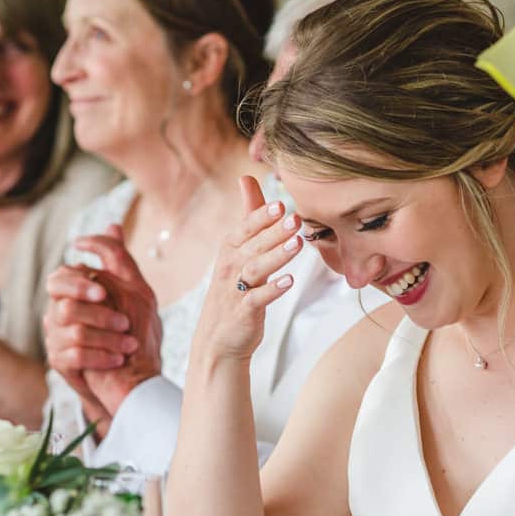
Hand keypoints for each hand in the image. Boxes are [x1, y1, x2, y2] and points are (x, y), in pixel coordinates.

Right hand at [45, 241, 143, 374]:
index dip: (79, 283)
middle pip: (61, 304)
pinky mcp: (59, 363)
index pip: (59, 277)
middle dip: (94, 311)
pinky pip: (74, 356)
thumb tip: (113, 225)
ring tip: (130, 343)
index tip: (104, 291)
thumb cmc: (133, 330)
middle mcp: (58, 313)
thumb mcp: (134, 291)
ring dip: (108, 337)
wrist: (134, 375)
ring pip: (73, 330)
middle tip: (123, 321)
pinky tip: (118, 359)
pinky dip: (101, 356)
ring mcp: (56, 338)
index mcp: (72, 292)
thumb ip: (119, 259)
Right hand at [191, 176, 301, 364]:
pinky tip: (289, 281)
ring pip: (256, 269)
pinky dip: (272, 290)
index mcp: (230, 249)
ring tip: (296, 245)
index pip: (245, 228)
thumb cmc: (234, 287)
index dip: (261, 216)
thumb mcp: (238, 249)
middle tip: (295, 219)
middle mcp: (230, 266)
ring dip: (276, 256)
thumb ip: (248, 215)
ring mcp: (235, 290)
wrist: (217, 338)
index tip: (280, 204)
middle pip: (253, 246)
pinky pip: (258, 299)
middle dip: (273, 232)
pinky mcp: (244, 312)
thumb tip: (247, 177)